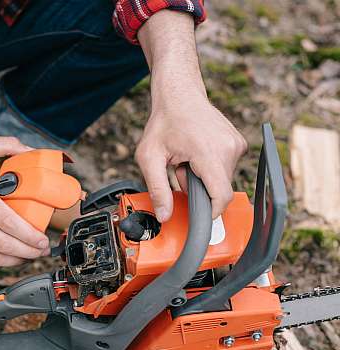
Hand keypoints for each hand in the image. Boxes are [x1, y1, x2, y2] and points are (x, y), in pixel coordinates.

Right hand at [0, 136, 49, 269]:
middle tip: (42, 250)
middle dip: (28, 251)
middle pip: (3, 244)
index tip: (43, 239)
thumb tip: (32, 151)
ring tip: (29, 255)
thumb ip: (7, 144)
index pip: (8, 222)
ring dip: (15, 261)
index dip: (30, 236)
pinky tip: (9, 258)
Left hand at [136, 10, 247, 221]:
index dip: (209, 213)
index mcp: (209, 153)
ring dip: (202, 177)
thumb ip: (158, 189)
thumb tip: (165, 216)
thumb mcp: (149, 157)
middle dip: (197, 188)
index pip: (221, 197)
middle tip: (179, 170)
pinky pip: (225, 168)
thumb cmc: (164, 121)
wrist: (179, 93)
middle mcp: (229, 148)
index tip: (198, 218)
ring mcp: (236, 144)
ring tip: (186, 159)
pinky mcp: (238, 143)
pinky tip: (195, 153)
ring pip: (221, 179)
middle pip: (218, 189)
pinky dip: (209, 167)